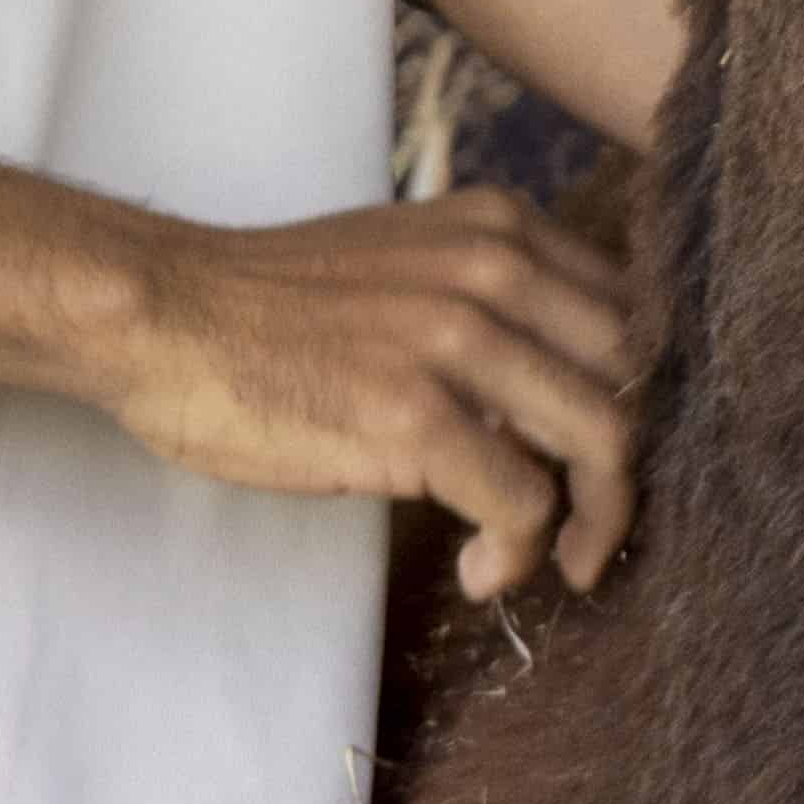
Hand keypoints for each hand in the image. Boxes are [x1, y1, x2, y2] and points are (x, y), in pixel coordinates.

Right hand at [85, 190, 641, 602]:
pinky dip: (516, 554)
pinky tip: (480, 574)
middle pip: (634, 380)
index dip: (636, 403)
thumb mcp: (409, 265)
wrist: (167, 315)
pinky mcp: (414, 414)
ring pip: (602, 441)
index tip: (604, 465)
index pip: (630, 317)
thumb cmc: (275, 307)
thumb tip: (560, 397)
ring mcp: (457, 339)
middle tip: (593, 533)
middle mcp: (496, 269)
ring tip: (551, 566)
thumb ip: (493, 306)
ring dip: (594, 525)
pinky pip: (522, 501)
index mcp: (502, 229)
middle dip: (630, 471)